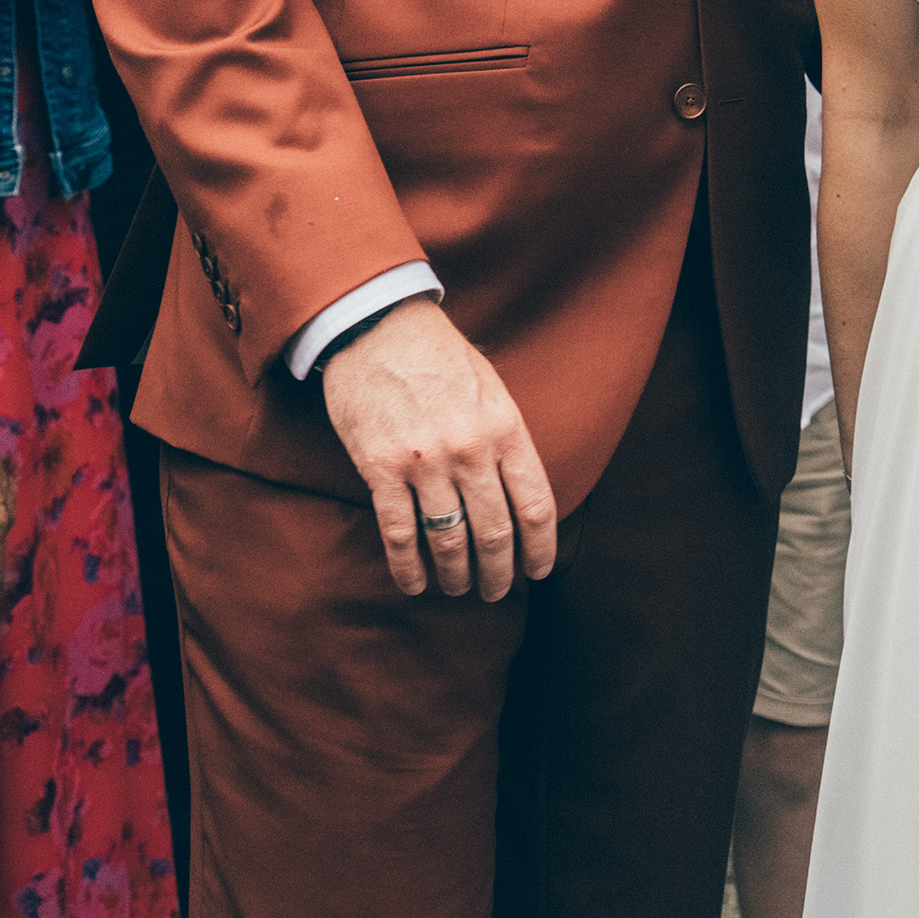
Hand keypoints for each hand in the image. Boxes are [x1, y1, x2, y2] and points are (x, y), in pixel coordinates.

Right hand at [318, 298, 556, 601]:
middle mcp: (470, 449)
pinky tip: (415, 583)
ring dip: (457, 575)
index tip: (538, 571)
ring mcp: (425, 461)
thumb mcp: (491, 389)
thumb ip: (507, 440)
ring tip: (459, 588)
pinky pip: (400, 533)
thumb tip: (522, 497)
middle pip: (496, 532)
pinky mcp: (381, 468)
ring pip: (450, 540)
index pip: (536, 505)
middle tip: (495, 591)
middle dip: (499, 573)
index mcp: (505, 428)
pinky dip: (409, 567)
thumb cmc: (439, 357)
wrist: (378, 326)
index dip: (541, 548)